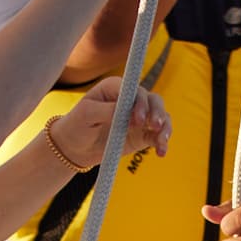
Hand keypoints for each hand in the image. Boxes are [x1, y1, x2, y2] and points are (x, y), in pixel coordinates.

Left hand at [52, 78, 170, 167]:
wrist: (75, 147)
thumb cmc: (77, 125)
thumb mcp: (86, 115)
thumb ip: (106, 110)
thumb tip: (125, 111)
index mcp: (116, 88)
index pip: (134, 90)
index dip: (140, 102)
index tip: (137, 119)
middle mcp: (131, 100)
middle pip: (153, 100)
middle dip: (157, 112)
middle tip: (154, 126)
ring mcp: (139, 117)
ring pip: (160, 116)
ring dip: (165, 126)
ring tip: (161, 140)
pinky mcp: (142, 134)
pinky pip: (157, 135)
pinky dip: (162, 142)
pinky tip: (161, 151)